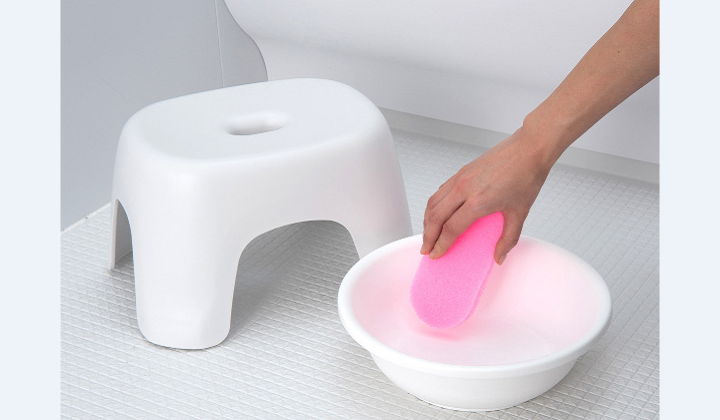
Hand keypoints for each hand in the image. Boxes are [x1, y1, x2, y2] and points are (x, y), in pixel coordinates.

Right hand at [420, 127, 552, 263]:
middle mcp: (464, 189)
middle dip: (428, 236)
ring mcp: (460, 178)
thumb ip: (508, 239)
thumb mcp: (519, 214)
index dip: (441, 244)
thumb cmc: (526, 177)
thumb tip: (499, 257)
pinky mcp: (461, 171)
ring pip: (433, 202)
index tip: (436, 254)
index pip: (451, 229)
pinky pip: (440, 191)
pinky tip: (436, 213)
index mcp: (478, 202)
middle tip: (426, 249)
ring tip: (428, 234)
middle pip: (435, 217)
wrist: (529, 149)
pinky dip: (433, 206)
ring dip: (427, 221)